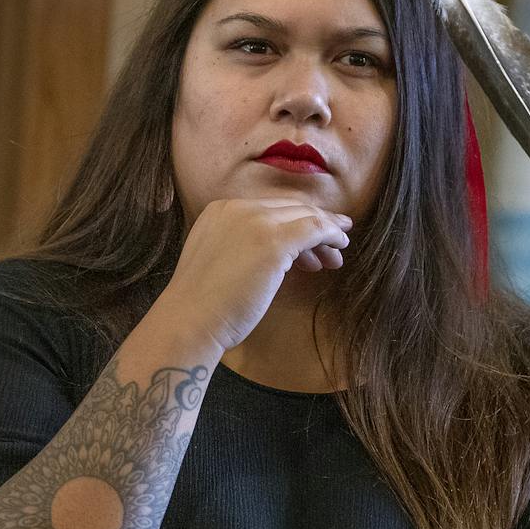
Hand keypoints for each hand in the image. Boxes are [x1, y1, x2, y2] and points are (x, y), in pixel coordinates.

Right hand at [158, 198, 351, 353]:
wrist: (190, 320)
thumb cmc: (202, 304)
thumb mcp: (218, 259)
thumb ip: (240, 245)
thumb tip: (275, 253)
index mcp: (219, 210)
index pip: (268, 208)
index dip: (293, 221)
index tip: (309, 241)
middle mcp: (237, 208)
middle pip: (289, 208)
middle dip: (315, 224)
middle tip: (333, 245)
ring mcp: (255, 221)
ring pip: (305, 216)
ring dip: (325, 232)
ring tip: (336, 255)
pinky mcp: (274, 240)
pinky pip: (314, 229)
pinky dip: (331, 234)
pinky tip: (339, 248)